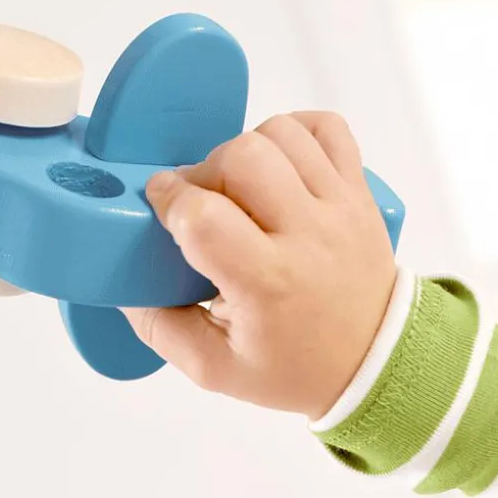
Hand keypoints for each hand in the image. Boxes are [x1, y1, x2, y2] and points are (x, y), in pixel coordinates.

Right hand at [127, 111, 397, 420]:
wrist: (378, 365)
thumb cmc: (298, 367)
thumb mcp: (217, 369)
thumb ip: (159, 328)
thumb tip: (119, 281)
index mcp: (269, 284)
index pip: (204, 214)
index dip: (170, 201)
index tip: (165, 211)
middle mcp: (309, 238)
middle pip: (240, 156)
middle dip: (206, 171)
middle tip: (206, 203)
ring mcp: (341, 210)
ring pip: (280, 133)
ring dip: (247, 149)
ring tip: (243, 189)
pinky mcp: (360, 193)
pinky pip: (327, 128)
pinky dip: (297, 132)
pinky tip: (281, 165)